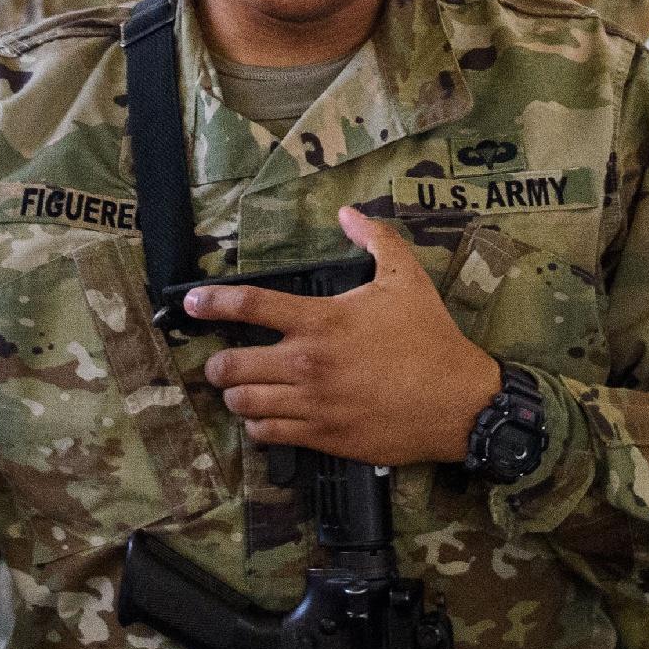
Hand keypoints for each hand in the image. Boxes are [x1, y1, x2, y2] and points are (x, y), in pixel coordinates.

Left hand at [189, 207, 502, 467]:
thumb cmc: (430, 339)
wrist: (457, 402)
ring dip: (235, 395)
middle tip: (221, 360)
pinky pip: (268, 434)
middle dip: (217, 362)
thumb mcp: (406, 277)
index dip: (210, 303)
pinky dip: (258, 426)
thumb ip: (374, 238)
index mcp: (320, 321)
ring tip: (240, 389)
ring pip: (243, 403)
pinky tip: (264, 417)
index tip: (190, 304)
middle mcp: (307, 363)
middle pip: (230, 364)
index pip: (249, 306)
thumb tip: (347, 212)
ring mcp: (312, 404)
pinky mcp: (322, 436)